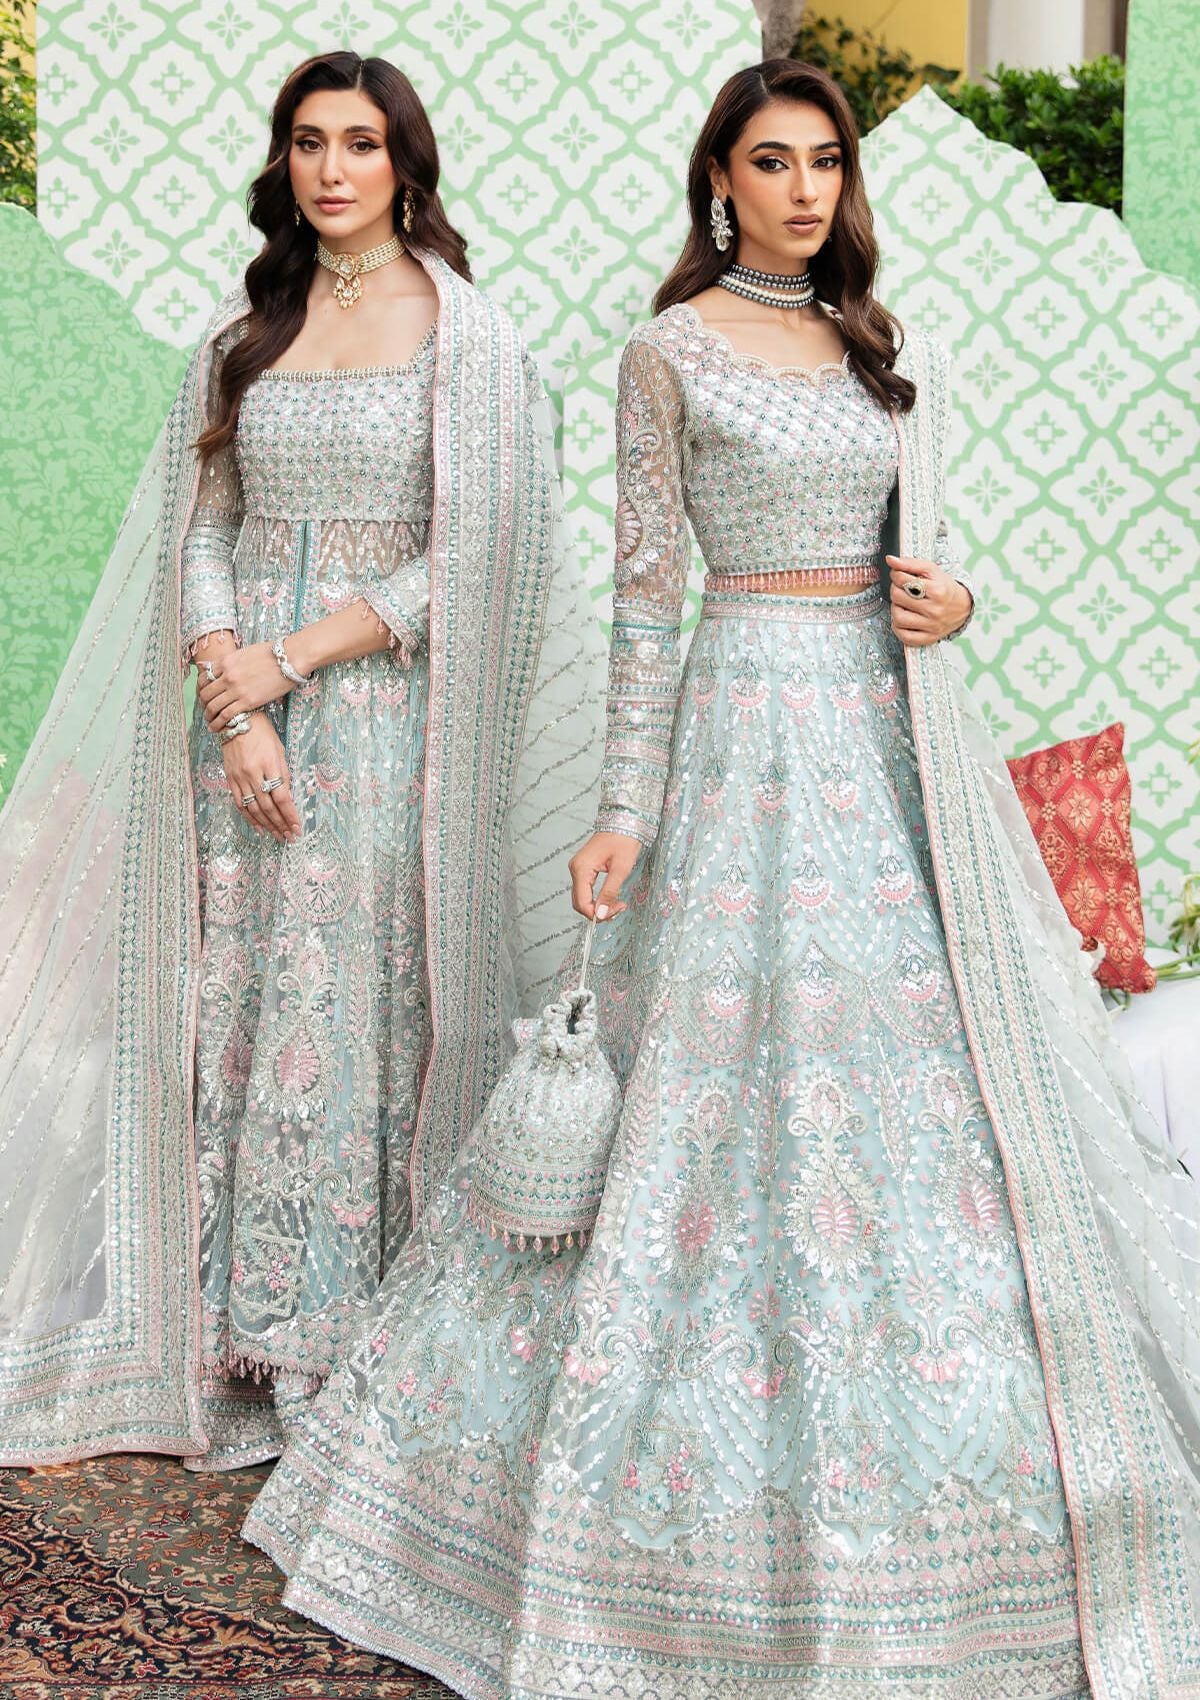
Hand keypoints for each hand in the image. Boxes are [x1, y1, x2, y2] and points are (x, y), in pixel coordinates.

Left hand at [200, 641, 292, 730]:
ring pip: (213, 706)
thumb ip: (232, 661)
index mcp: (226, 661)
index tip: (204, 694)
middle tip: (206, 709)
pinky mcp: (248, 701)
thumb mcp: (245, 652)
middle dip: (204, 703)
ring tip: (209, 722)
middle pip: (206, 693)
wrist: (289, 658)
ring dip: (208, 715)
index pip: (204, 677)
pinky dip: (218, 723)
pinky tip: (216, 728)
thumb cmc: (272, 653)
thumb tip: (222, 666)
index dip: (201, 688)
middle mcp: (227, 675)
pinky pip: (226, 715)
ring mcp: (236, 689)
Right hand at [221, 715, 300, 842]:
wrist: (236, 721)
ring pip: (254, 808)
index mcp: (269, 764)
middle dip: (280, 825)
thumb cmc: (263, 733)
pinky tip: (259, 828)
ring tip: (278, 836)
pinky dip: (249, 818)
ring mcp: (240, 778)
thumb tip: (288, 798)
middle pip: (268, 806)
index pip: (281, 797)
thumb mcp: (279, 750)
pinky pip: (240, 803)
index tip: (297, 827)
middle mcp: (253, 773)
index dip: (290, 815)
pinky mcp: (230, 779)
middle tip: (290, 837)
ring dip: (267, 825)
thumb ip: (283, 774)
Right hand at [569, 832, 641, 920]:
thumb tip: (601, 914)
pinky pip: (586, 889)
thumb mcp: (621, 868)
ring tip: (617, 904)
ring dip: (598, 906)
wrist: (624, 820)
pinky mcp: (584, 868)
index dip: (597, 914)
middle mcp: (575, 869)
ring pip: (583, 897)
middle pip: (580, 902)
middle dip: (598, 911)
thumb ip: (609, 892)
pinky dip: (597, 897)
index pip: (582, 903)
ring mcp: (578, 868)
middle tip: (618, 909)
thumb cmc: (624, 839)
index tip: (616, 911)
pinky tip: (610, 897)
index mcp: (581, 868)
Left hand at [886, 556, 971, 646]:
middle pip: (898, 598)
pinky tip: (903, 619)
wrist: (962, 606)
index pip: (902, 580)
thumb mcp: (931, 570)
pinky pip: (905, 636)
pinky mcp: (928, 638)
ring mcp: (931, 626)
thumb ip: (909, 563)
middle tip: (901, 589)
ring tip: (902, 604)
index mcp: (936, 590)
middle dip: (895, 590)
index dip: (895, 575)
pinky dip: (898, 628)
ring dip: (895, 609)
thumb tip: (890, 559)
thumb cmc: (943, 586)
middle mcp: (935, 610)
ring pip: (898, 618)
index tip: (898, 576)